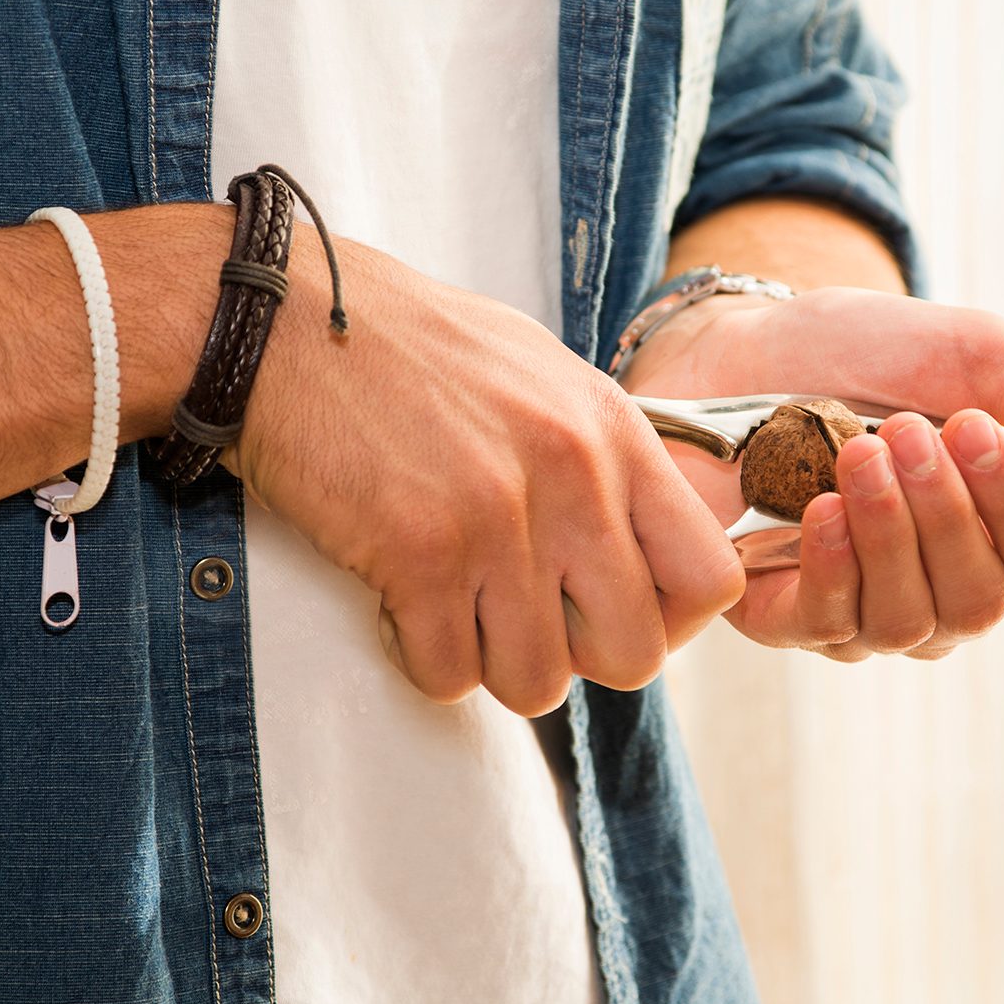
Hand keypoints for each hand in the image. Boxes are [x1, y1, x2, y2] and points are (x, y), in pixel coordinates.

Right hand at [220, 228, 744, 713]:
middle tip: (523, 617)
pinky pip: (448, 675)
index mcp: (614, 433)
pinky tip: (403, 600)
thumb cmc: (413, 349)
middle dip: (576, 657)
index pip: (708, 579)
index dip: (669, 622)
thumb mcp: (542, 377)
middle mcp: (573, 479)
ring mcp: (500, 520)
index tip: (611, 612)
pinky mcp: (419, 555)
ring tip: (455, 604)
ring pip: (536, 683)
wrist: (294, 320)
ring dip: (492, 662)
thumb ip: (603, 459)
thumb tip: (634, 547)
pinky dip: (423, 656)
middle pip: (632, 654)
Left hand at [619, 286, 1003, 661]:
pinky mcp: (780, 611)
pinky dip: (832, 567)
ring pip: (903, 619)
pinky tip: (821, 508)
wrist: (752, 345)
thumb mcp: (974, 355)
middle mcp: (931, 592)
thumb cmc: (867, 355)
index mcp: (990, 541)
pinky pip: (823, 624)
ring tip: (858, 454)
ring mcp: (856, 609)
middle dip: (944, 513)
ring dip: (887, 532)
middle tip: (902, 430)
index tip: (973, 427)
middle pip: (975, 602)